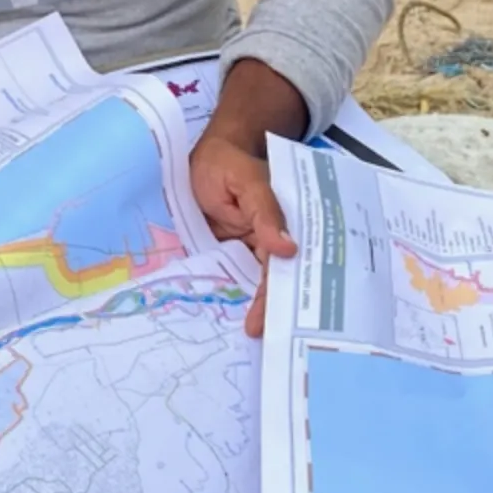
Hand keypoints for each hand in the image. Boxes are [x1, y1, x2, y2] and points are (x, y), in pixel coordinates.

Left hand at [190, 132, 296, 337]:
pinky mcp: (232, 253)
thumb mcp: (246, 181)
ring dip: (257, 309)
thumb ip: (265, 213)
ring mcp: (253, 248)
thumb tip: (288, 250)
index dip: (282, 292)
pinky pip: (234, 277)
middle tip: (261, 334)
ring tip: (253, 335)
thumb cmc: (227, 162)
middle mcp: (274, 240)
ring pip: (258, 284)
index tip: (272, 319)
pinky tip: (234, 319)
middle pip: (276, 279)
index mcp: (288, 222)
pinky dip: (234, 297)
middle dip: (272, 310)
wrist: (203, 158)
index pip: (289, 263)